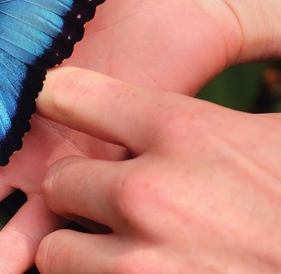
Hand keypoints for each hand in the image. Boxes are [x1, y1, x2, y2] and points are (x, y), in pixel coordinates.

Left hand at [35, 66, 280, 271]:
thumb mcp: (272, 134)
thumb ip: (228, 105)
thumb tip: (221, 63)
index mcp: (183, 129)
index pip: (71, 93)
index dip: (58, 100)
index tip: (56, 106)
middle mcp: (149, 193)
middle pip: (58, 180)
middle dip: (78, 191)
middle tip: (107, 199)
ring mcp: (144, 265)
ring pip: (56, 251)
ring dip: (78, 252)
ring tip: (119, 249)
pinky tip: (143, 271)